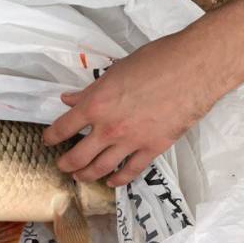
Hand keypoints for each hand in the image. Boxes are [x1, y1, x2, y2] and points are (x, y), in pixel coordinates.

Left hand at [42, 7, 243, 186]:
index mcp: (95, 105)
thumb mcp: (115, 71)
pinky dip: (118, 180)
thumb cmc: (156, 61)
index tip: (48, 140)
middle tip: (62, 165)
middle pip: (77, 157)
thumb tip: (69, 99)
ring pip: (100, 169)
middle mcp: (108, 128)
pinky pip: (130, 171)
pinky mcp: (153, 148)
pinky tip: (111, 182)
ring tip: (79, 177)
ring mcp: (130, 141)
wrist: (195, 67)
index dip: (50, 137)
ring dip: (85, 176)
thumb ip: (89, 91)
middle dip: (65, 164)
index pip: (62, 128)